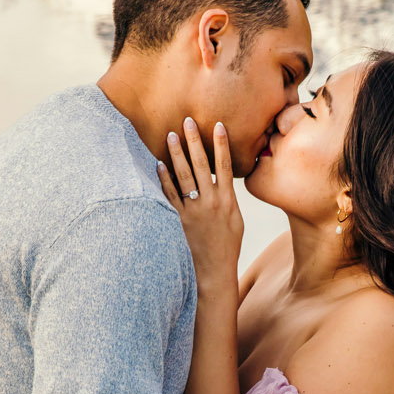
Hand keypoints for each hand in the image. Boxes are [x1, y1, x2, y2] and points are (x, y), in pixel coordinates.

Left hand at [158, 118, 243, 292]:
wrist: (214, 273)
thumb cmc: (226, 247)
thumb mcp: (235, 221)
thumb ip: (228, 198)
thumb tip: (224, 180)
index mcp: (227, 200)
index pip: (225, 165)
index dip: (221, 144)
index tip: (217, 125)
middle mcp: (210, 202)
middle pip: (202, 165)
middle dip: (195, 141)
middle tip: (188, 121)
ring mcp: (193, 211)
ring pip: (184, 176)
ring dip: (177, 154)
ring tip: (171, 135)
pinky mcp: (178, 220)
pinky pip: (169, 195)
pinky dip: (163, 178)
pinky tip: (158, 163)